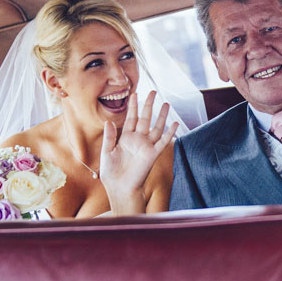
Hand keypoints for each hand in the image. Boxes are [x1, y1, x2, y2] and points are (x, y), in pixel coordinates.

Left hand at [99, 91, 178, 214]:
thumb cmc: (112, 173)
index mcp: (126, 138)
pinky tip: (175, 124)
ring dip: (161, 116)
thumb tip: (109, 121)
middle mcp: (138, 140)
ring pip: (156, 127)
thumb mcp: (106, 152)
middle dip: (149, 105)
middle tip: (153, 92)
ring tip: (166, 104)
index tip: (134, 94)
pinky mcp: (152, 155)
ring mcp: (146, 146)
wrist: (119, 188)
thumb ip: (109, 137)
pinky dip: (169, 133)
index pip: (131, 118)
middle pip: (145, 118)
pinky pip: (163, 142)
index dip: (133, 107)